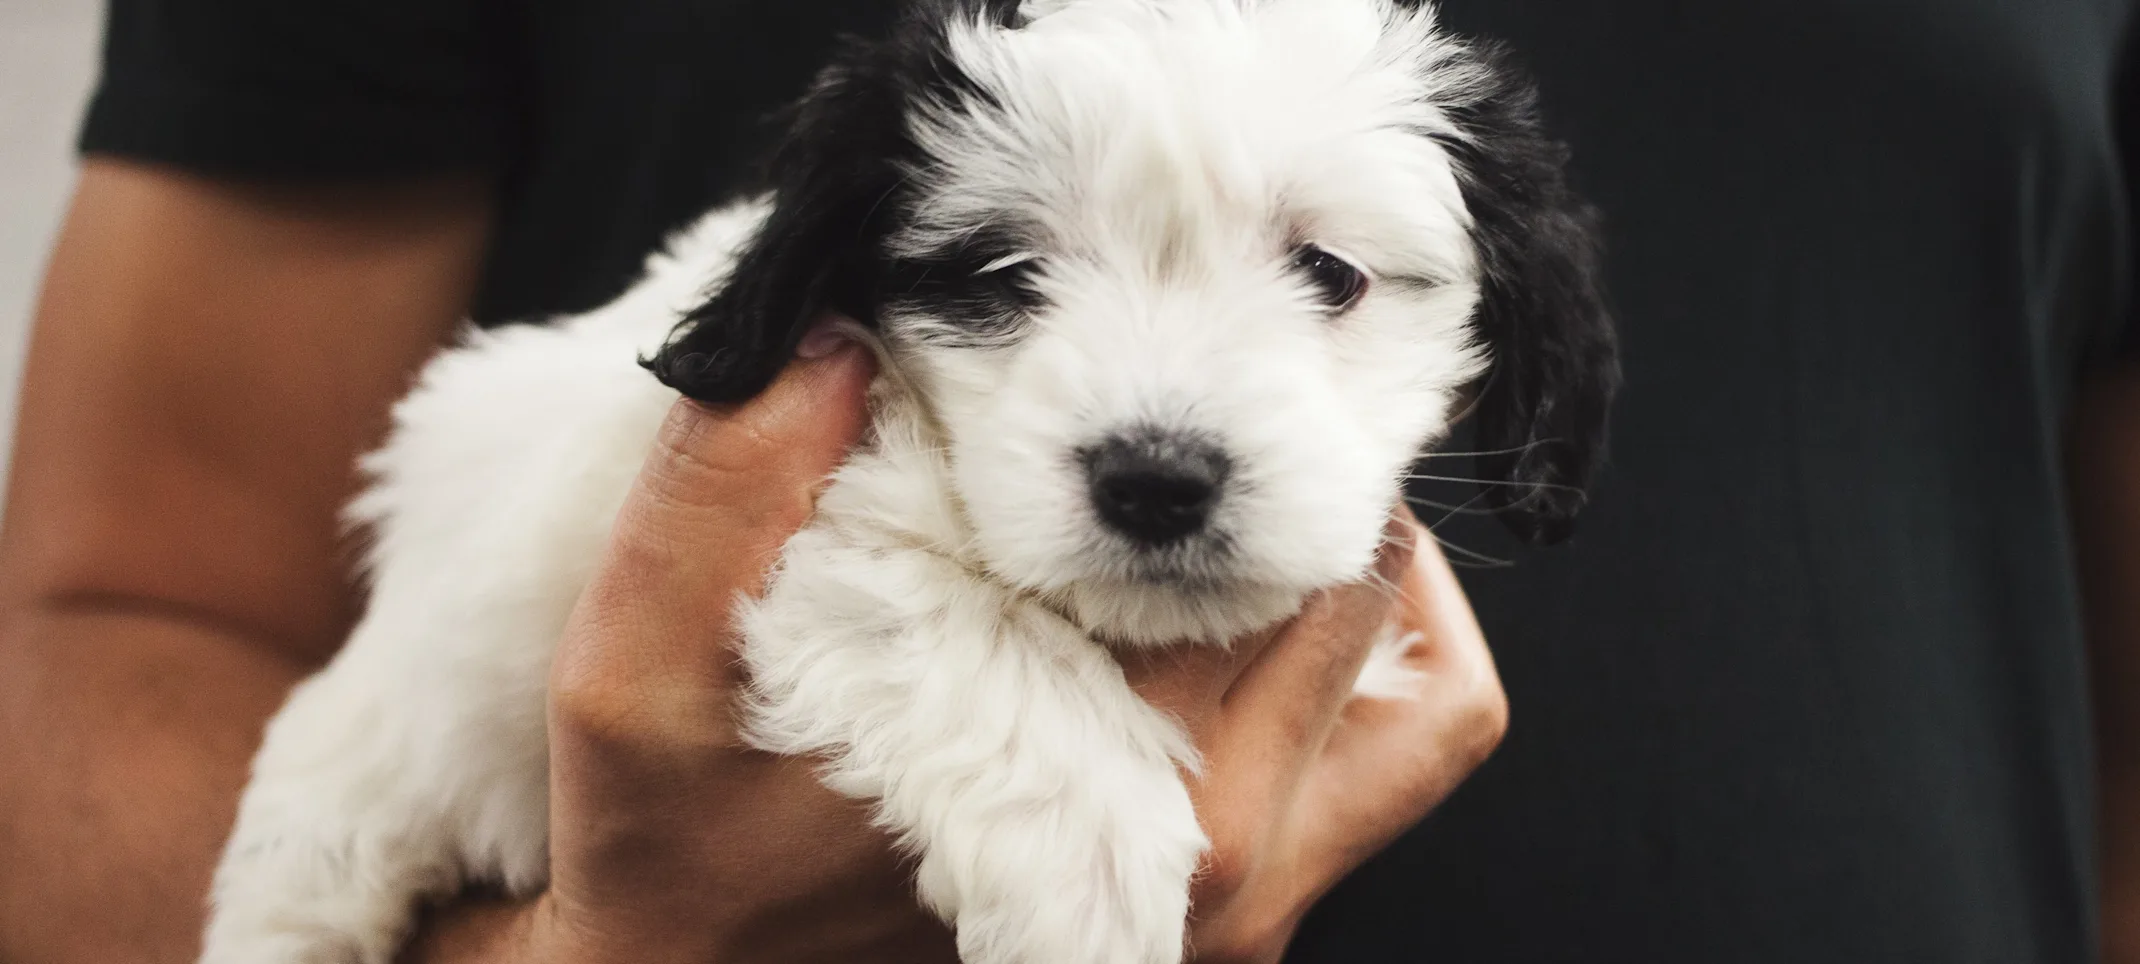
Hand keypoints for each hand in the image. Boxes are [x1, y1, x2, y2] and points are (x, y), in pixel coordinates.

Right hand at [404, 320, 1504, 963]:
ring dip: (1361, 581)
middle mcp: (1213, 871)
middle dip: (1306, 487)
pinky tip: (1242, 603)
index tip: (1176, 362)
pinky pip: (1388, 763)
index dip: (1248, 434)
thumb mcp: (633, 669)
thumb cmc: (674, 853)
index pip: (1286, 572)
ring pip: (1419, 706)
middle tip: (1203, 412)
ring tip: (1241, 502)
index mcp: (1101, 808)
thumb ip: (717, 497)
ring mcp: (1247, 906)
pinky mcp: (1244, 920)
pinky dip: (1361, 667)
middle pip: (1373, 619)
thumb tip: (838, 341)